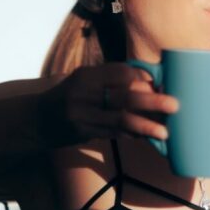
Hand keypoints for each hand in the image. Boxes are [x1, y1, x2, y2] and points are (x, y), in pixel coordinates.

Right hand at [40, 63, 179, 145]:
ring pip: (121, 119)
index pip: (120, 73)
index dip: (142, 78)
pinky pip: (113, 133)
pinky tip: (146, 137)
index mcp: (87, 75)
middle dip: (152, 101)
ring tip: (165, 132)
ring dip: (146, 126)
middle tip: (175, 105)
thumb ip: (110, 81)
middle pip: (124, 96)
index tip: (158, 82)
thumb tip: (149, 84)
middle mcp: (83, 93)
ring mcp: (81, 114)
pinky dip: (132, 135)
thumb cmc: (69, 98)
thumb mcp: (84, 82)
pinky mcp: (82, 132)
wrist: (35, 120)